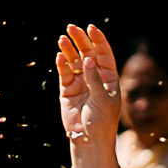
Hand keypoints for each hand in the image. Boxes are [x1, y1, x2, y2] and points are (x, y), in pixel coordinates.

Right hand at [56, 23, 120, 167]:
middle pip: (87, 53)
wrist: (89, 139)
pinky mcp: (67, 91)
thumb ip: (94, 79)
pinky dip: (61, 65)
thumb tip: (88, 59)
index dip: (98, 40)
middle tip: (71, 28)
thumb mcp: (103, 98)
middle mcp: (94, 77)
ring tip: (62, 39)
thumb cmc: (102, 120)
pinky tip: (58, 56)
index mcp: (109, 76)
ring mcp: (80, 83)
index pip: (103, 53)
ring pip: (73, 62)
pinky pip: (64, 74)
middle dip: (80, 40)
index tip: (91, 28)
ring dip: (68, 50)